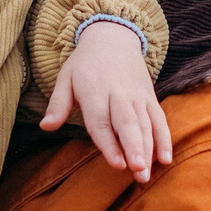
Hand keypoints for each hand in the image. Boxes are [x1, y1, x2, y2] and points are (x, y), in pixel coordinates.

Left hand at [41, 20, 173, 181]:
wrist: (113, 36)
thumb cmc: (85, 62)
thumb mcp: (65, 77)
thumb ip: (58, 103)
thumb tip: (45, 126)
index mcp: (95, 90)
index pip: (101, 121)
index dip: (109, 143)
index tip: (116, 164)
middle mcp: (119, 94)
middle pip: (128, 124)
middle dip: (134, 148)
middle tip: (137, 170)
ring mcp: (138, 96)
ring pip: (146, 124)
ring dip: (148, 149)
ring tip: (146, 174)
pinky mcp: (150, 96)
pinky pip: (159, 119)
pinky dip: (164, 138)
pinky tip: (165, 158)